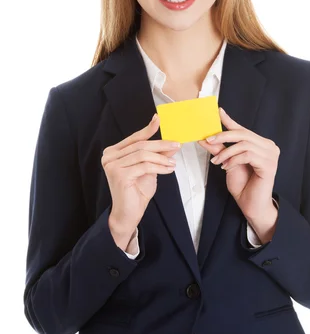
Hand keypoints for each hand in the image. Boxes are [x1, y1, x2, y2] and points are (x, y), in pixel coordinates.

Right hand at [101, 114, 180, 231]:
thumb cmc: (137, 191)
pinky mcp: (119, 175)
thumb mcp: (150, 169)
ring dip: (161, 158)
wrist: (129, 213)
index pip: (134, 138)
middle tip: (176, 144)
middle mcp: (109, 157)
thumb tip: (171, 144)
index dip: (147, 129)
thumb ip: (158, 155)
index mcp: (113, 152)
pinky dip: (159, 166)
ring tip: (173, 163)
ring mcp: (112, 166)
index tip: (158, 119)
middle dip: (161, 144)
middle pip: (140, 145)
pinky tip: (168, 169)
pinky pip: (144, 166)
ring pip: (143, 155)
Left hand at [197, 108, 279, 223]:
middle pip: (243, 134)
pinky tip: (226, 167)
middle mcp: (269, 146)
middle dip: (223, 136)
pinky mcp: (269, 164)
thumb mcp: (228, 162)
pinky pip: (247, 155)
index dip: (230, 121)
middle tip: (209, 140)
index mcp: (261, 144)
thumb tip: (205, 138)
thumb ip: (220, 149)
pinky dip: (233, 160)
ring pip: (244, 144)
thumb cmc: (243, 184)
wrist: (251, 204)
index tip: (218, 111)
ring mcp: (271, 155)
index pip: (243, 129)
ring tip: (217, 162)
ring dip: (226, 152)